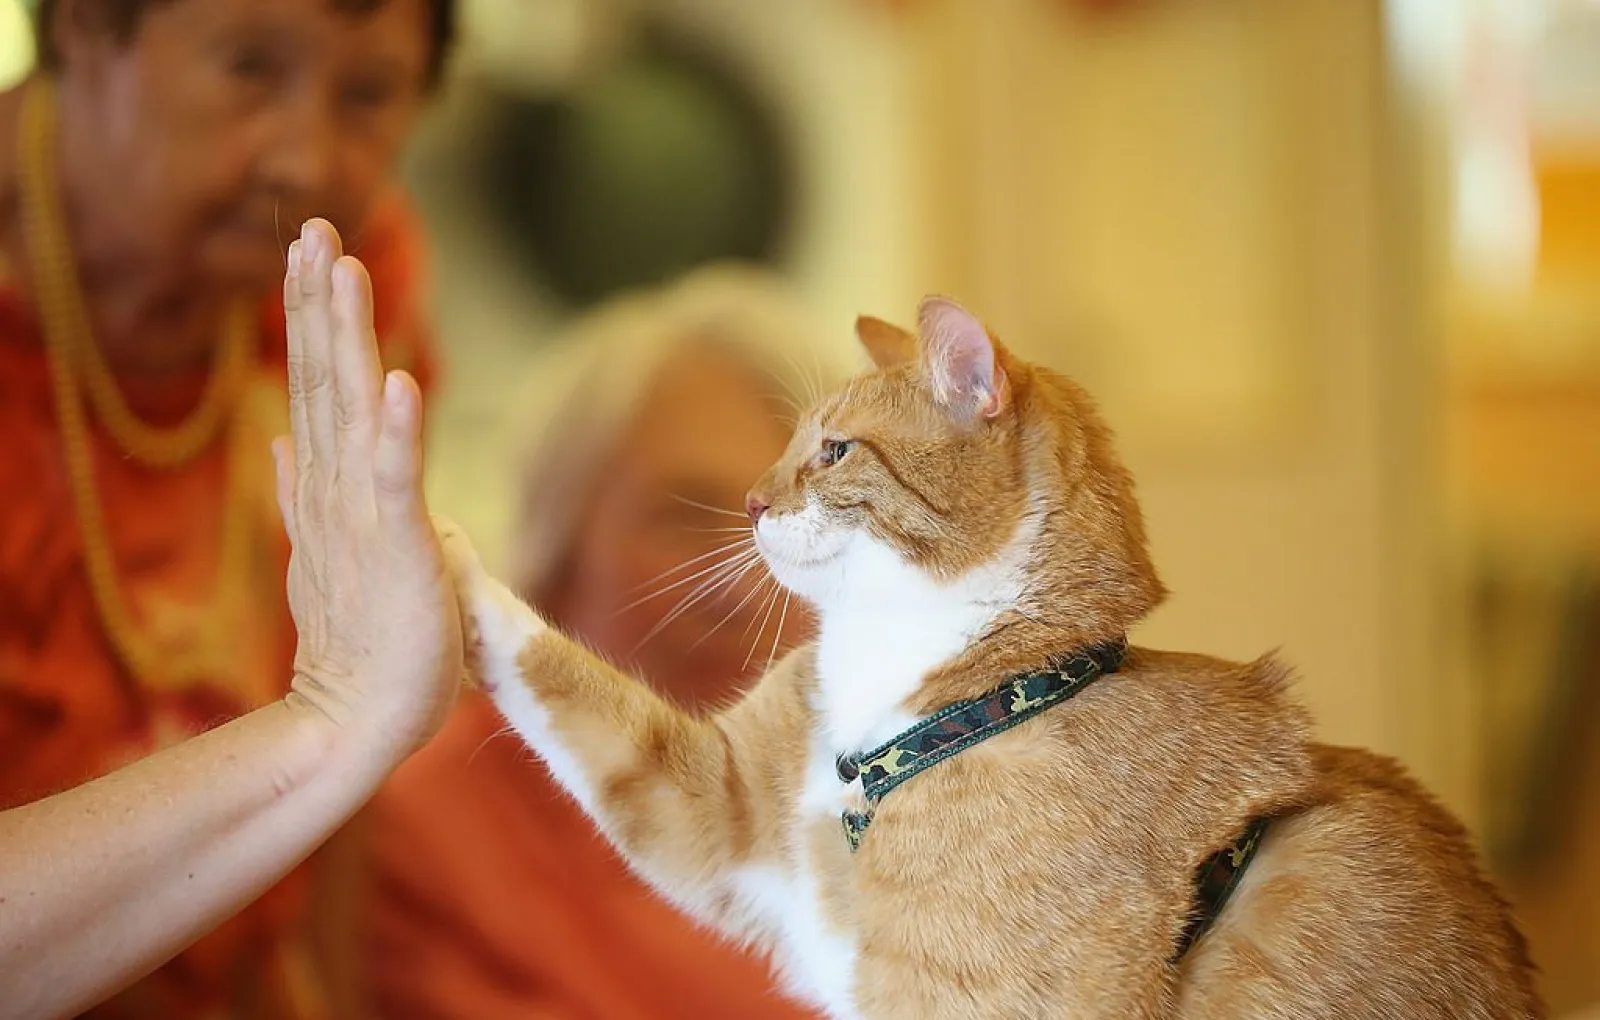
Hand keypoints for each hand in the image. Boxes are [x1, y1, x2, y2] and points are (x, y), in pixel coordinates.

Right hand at [273, 218, 461, 766]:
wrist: (358, 719)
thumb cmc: (359, 639)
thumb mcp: (326, 552)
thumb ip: (303, 493)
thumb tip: (282, 440)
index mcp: (326, 488)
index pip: (319, 386)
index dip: (316, 317)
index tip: (312, 251)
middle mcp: (335, 491)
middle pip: (326, 379)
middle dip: (320, 302)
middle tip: (312, 227)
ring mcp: (362, 517)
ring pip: (352, 410)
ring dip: (347, 338)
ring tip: (341, 268)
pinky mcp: (397, 549)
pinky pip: (396, 482)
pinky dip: (397, 433)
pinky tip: (400, 381)